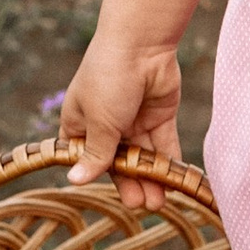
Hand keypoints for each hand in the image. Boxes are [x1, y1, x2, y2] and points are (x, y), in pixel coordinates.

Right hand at [59, 35, 184, 212]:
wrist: (142, 43)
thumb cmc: (108, 77)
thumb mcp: (100, 121)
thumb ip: (96, 154)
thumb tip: (75, 181)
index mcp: (80, 123)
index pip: (86, 157)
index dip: (96, 175)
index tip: (108, 195)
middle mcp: (106, 124)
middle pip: (118, 162)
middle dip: (130, 184)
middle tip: (141, 205)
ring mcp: (133, 120)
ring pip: (142, 157)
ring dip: (150, 179)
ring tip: (158, 203)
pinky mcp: (158, 117)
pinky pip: (163, 146)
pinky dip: (168, 163)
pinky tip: (174, 183)